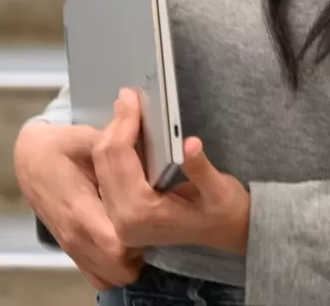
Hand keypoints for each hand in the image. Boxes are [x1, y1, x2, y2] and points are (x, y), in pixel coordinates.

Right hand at [13, 121, 148, 289]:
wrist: (31, 159)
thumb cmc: (60, 146)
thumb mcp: (86, 137)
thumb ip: (115, 143)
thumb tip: (145, 134)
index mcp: (79, 210)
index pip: (115, 244)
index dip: (140, 237)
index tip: (154, 214)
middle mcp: (76, 237)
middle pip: (117, 268)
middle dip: (140, 251)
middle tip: (153, 221)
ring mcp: (73, 247)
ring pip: (109, 276)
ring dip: (130, 261)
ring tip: (142, 231)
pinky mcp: (73, 250)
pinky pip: (99, 275)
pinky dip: (115, 268)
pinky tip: (126, 240)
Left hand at [93, 88, 250, 254]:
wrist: (228, 234)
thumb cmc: (225, 210)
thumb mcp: (219, 189)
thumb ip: (201, 169)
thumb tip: (190, 143)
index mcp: (142, 214)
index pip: (120, 160)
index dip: (124, 124)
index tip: (131, 96)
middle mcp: (123, 221)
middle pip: (104, 162)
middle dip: (115, 125)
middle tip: (128, 96)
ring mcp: (120, 221)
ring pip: (101, 168)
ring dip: (112, 135)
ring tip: (127, 109)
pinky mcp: (122, 217)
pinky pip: (107, 176)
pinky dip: (113, 150)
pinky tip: (126, 131)